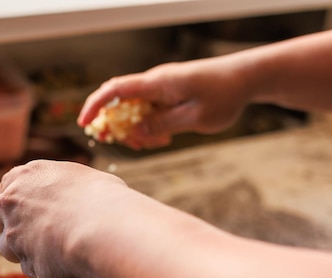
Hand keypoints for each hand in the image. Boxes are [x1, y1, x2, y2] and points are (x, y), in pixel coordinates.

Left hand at [0, 160, 128, 277]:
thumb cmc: (106, 200)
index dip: (14, 199)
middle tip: (14, 235)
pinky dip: (47, 268)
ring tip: (58, 251)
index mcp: (29, 175)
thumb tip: (78, 199)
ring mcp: (15, 233)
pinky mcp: (26, 262)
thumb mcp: (89, 182)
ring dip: (26, 251)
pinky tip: (69, 263)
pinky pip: (33, 268)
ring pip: (9, 248)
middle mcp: (13, 201)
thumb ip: (69, 190)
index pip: (7, 185)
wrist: (103, 228)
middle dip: (2, 226)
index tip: (18, 208)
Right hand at [77, 56, 253, 146]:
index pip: (116, 90)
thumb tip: (134, 134)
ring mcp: (163, 89)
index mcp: (159, 83)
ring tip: (150, 145)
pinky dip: (150, 126)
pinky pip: (150, 111)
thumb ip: (162, 126)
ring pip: (135, 110)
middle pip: (120, 102)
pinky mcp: (170, 95)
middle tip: (114, 143)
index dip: (95, 106)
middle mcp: (157, 83)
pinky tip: (162, 139)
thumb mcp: (195, 118)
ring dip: (136, 129)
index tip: (84, 123)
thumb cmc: (225, 95)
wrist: (247, 78)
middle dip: (113, 123)